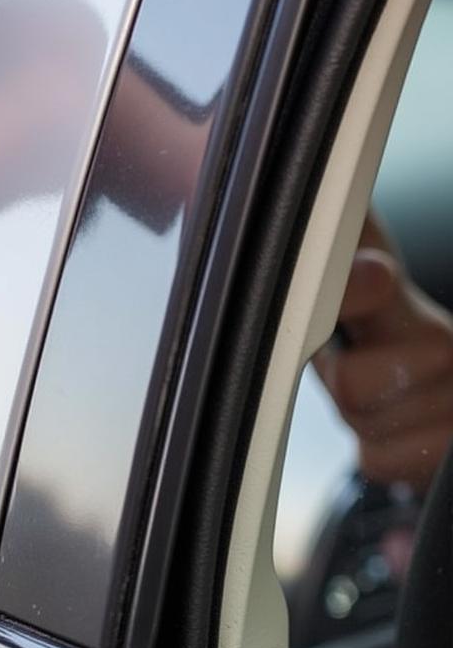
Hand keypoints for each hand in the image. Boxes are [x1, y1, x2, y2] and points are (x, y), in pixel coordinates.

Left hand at [315, 219, 452, 493]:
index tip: (356, 281)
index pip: (371, 282)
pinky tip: (399, 425)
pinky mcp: (451, 446)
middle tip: (359, 367)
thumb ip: (311, 246)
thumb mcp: (346, 286)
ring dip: (361, 418)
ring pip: (364, 427)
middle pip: (354, 385)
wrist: (448, 390)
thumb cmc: (376, 334)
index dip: (354, 287)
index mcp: (394, 293)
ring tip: (383, 395)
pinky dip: (380, 451)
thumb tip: (218, 186)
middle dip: (344, 384)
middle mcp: (440, 339)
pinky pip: (380, 462)